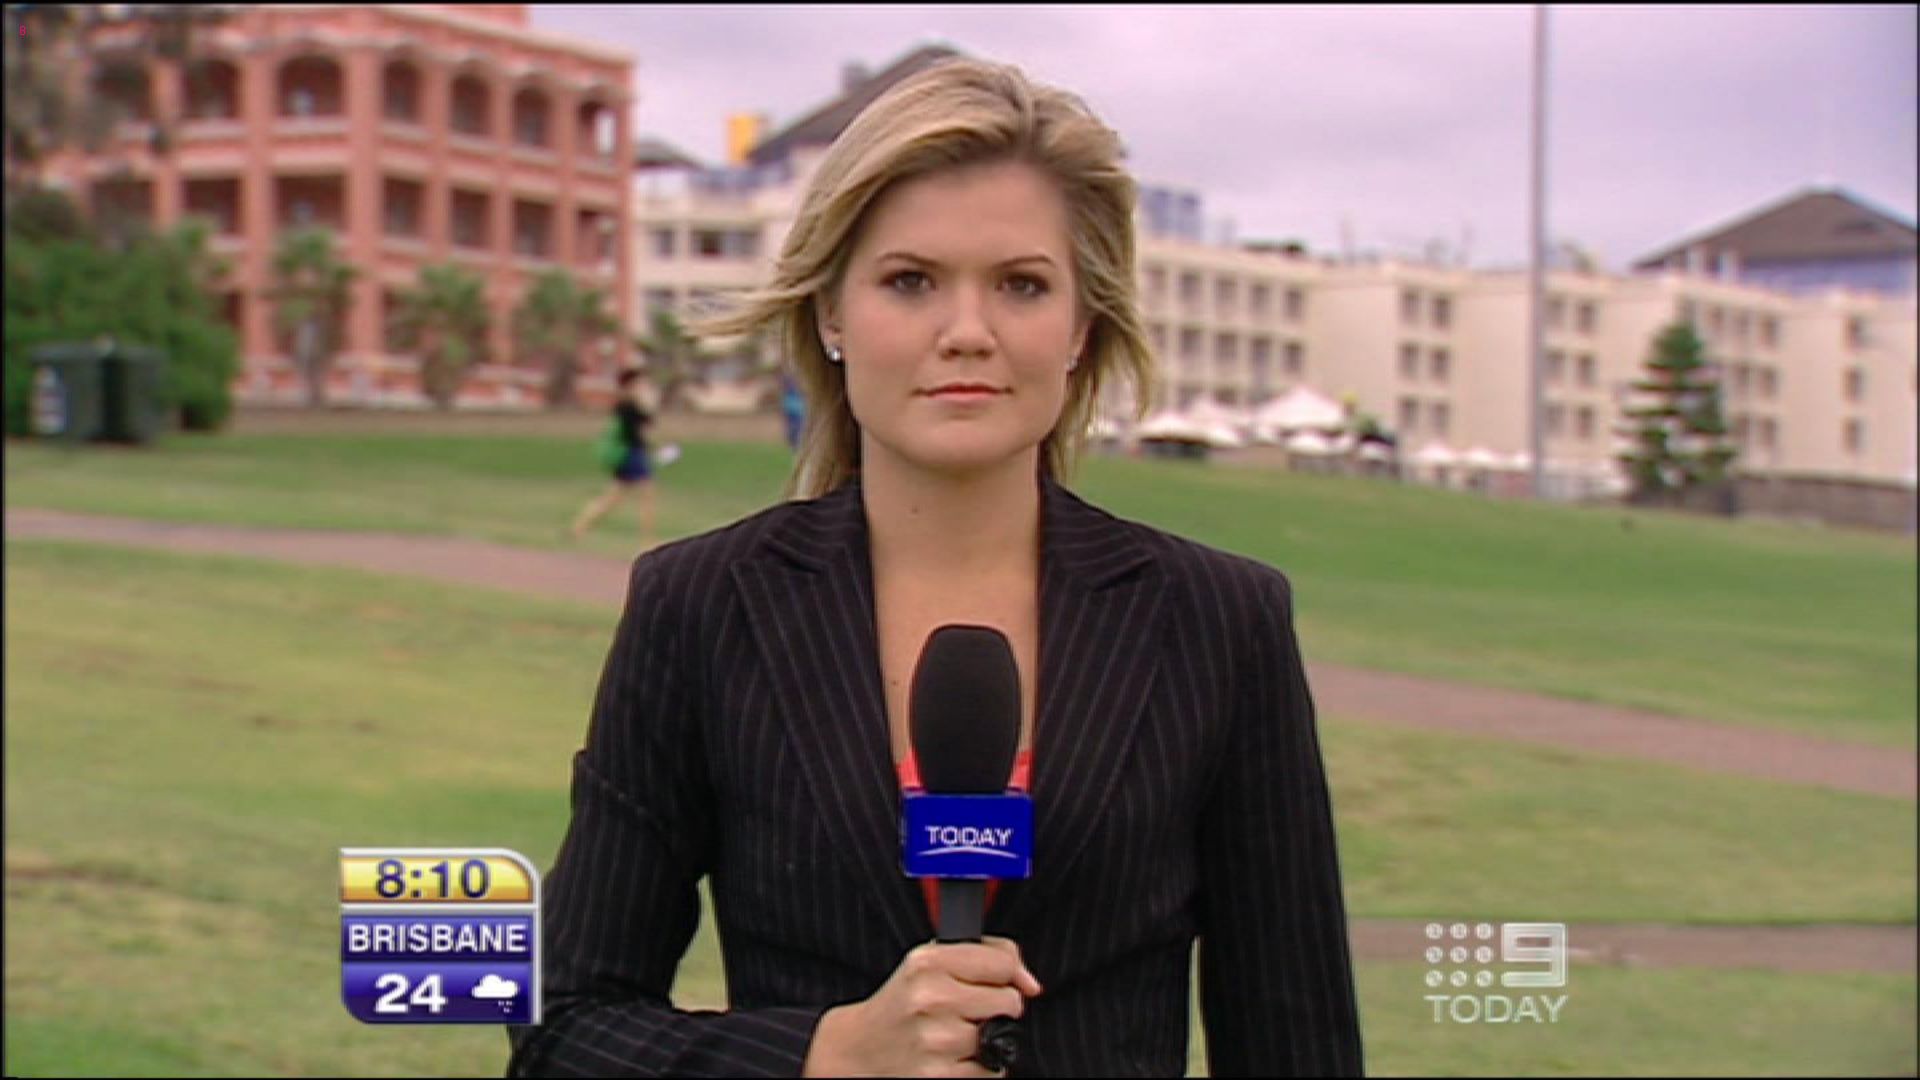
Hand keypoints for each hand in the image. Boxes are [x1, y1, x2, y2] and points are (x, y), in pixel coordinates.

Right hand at [802, 936, 1041, 1077]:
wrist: (858, 1052)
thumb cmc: (903, 1005)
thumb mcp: (931, 964)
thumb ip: (989, 956)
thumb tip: (1031, 984)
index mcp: (928, 963)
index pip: (1003, 962)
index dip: (1004, 974)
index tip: (989, 982)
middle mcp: (930, 998)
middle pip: (1010, 1001)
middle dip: (995, 1008)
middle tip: (964, 1013)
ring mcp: (936, 1040)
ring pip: (1004, 1038)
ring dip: (986, 1041)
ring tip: (953, 1037)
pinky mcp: (940, 1077)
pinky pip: (993, 1072)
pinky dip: (979, 1069)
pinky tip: (952, 1060)